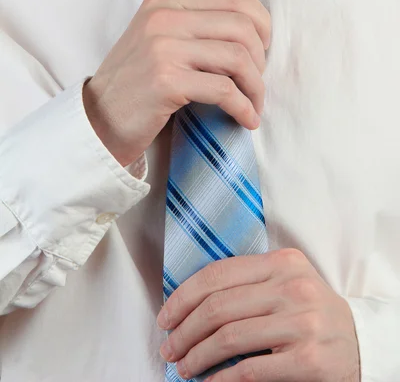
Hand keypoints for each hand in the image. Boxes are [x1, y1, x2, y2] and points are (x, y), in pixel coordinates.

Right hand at [83, 0, 269, 165]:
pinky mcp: (166, 80)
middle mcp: (163, 16)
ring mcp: (163, 47)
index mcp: (164, 1)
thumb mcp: (158, 39)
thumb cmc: (136, 83)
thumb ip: (194, 24)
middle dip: (261, 58)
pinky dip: (243, 107)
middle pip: (241, 25)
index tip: (263, 48)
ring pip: (237, 56)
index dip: (260, 21)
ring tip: (254, 104)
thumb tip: (252, 31)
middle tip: (256, 81)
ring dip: (255, 86)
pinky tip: (246, 119)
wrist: (98, 119)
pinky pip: (224, 90)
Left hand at [157, 249, 359, 381]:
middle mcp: (292, 287)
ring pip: (229, 337)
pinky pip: (250, 370)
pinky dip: (222, 379)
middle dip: (184, 330)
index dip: (184, 296)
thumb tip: (190, 304)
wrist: (361, 342)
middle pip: (218, 307)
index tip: (166, 316)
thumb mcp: (286, 282)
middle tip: (169, 347)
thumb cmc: (311, 311)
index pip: (218, 274)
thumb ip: (248, 283)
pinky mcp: (308, 360)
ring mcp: (301, 323)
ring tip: (184, 366)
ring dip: (197, 355)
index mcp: (282, 262)